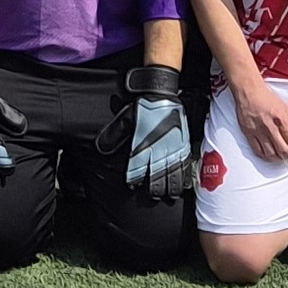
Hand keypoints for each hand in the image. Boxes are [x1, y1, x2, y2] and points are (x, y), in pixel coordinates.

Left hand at [120, 67, 193, 198]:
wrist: (161, 91)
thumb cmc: (142, 105)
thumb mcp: (124, 119)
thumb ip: (113, 135)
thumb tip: (101, 149)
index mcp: (144, 145)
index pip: (138, 168)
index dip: (135, 179)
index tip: (133, 185)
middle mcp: (159, 149)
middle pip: (158, 176)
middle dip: (156, 189)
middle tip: (154, 196)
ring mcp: (173, 148)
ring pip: (174, 174)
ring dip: (171, 187)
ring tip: (169, 196)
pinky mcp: (183, 143)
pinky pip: (186, 164)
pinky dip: (185, 177)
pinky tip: (184, 184)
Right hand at [231, 75, 287, 162]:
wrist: (249, 92)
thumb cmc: (268, 99)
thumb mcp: (286, 108)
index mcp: (281, 119)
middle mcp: (270, 127)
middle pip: (282, 149)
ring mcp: (258, 131)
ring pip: (270, 153)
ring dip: (278, 159)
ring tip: (281, 158)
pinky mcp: (249, 134)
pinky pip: (258, 150)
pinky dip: (265, 156)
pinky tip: (269, 155)